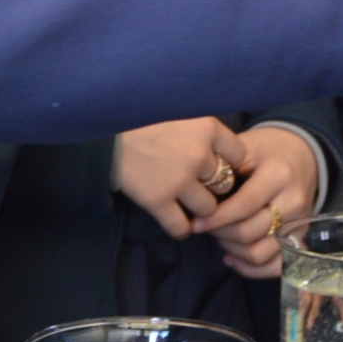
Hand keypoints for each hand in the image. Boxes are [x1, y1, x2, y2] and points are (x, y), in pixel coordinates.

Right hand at [115, 118, 248, 238]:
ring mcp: (179, 179)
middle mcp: (198, 154)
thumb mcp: (180, 112)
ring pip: (208, 209)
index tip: (218, 165)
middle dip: (214, 188)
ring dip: (200, 210)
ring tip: (187, 205)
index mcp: (207, 128)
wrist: (104, 131)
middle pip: (225, 184)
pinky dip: (181, 229)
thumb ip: (203, 129)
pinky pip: (181, 227)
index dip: (228, 163)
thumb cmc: (143, 118)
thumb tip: (222, 151)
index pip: (239, 155)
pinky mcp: (158, 200)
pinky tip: (177, 223)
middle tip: (200, 187)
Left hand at [210, 125, 320, 268]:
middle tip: (204, 226)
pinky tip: (232, 257)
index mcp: (279, 175)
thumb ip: (224, 169)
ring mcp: (300, 224)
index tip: (195, 223)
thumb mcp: (246, 147)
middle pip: (250, 232)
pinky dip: (251, 269)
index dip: (217, 218)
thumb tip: (196, 197)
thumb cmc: (267, 150)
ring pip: (259, 253)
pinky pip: (276, 266)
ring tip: (218, 237)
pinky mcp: (300, 239)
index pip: (245, 205)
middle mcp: (294, 202)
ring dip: (232, 250)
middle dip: (220, 234)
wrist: (302, 155)